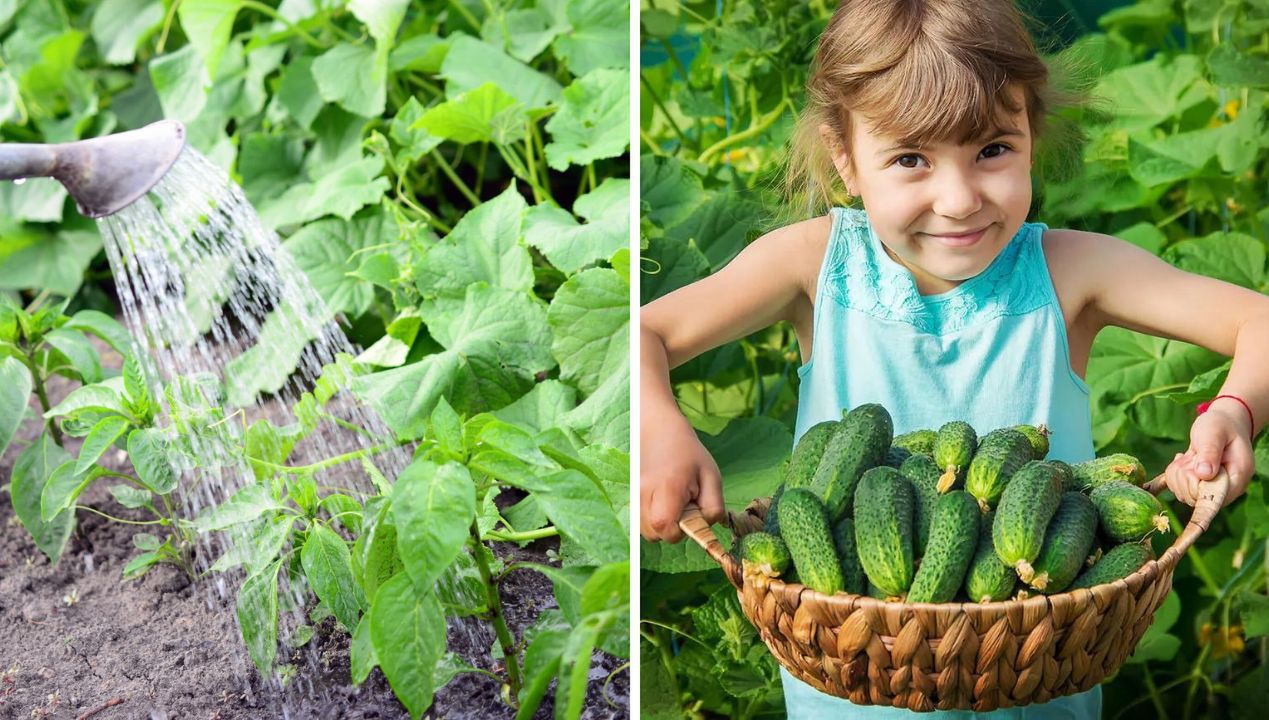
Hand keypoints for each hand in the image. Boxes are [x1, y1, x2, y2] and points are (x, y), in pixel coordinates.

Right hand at [640, 418, 724, 542]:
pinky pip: (639, 521)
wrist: (657, 430)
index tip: (690, 513)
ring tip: (670, 500)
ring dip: (660, 523)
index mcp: (667, 488)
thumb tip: (706, 528)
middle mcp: (642, 493)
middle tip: (682, 504)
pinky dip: (651, 517)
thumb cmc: (688, 453)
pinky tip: (659, 499)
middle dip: (671, 528)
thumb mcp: (711, 476)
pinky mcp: (626, 496)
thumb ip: (713, 507)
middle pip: (654, 534)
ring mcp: (631, 494)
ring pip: (644, 530)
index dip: (681, 531)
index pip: (666, 530)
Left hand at [1163, 399, 1254, 506]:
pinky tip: (1185, 460)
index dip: (1196, 484)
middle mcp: (1227, 488)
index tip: (1193, 462)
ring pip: (1183, 493)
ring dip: (1179, 472)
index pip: (1214, 497)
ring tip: (1191, 455)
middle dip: (1185, 475)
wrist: (1222, 424)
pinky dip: (1175, 473)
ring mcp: (1213, 489)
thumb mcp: (1214, 433)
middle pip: (1194, 497)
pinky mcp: (1200, 487)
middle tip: (1193, 455)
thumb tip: (1203, 474)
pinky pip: (1178, 488)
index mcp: (1237, 477)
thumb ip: (1210, 452)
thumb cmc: (1221, 426)